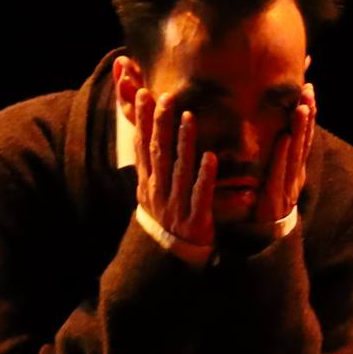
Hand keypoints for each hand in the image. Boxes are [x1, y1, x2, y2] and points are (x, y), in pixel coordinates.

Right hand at [130, 84, 215, 249]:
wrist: (170, 259)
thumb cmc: (166, 220)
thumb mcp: (151, 192)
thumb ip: (151, 166)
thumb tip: (142, 135)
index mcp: (148, 183)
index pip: (143, 145)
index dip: (141, 120)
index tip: (143, 93)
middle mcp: (158, 191)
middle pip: (158, 152)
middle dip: (160, 123)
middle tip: (165, 96)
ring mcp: (175, 205)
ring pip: (179, 169)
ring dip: (184, 142)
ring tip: (189, 116)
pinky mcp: (195, 219)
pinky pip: (200, 194)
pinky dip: (204, 176)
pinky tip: (211, 157)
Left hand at [243, 82, 313, 233]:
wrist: (266, 240)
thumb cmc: (267, 207)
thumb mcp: (274, 180)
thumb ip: (276, 158)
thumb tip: (275, 134)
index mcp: (294, 168)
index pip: (303, 135)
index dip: (307, 113)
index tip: (307, 89)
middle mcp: (295, 174)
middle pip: (304, 139)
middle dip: (308, 113)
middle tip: (309, 90)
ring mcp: (289, 185)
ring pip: (297, 152)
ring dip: (299, 129)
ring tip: (302, 107)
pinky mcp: (277, 197)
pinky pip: (280, 172)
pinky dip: (283, 154)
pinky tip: (284, 138)